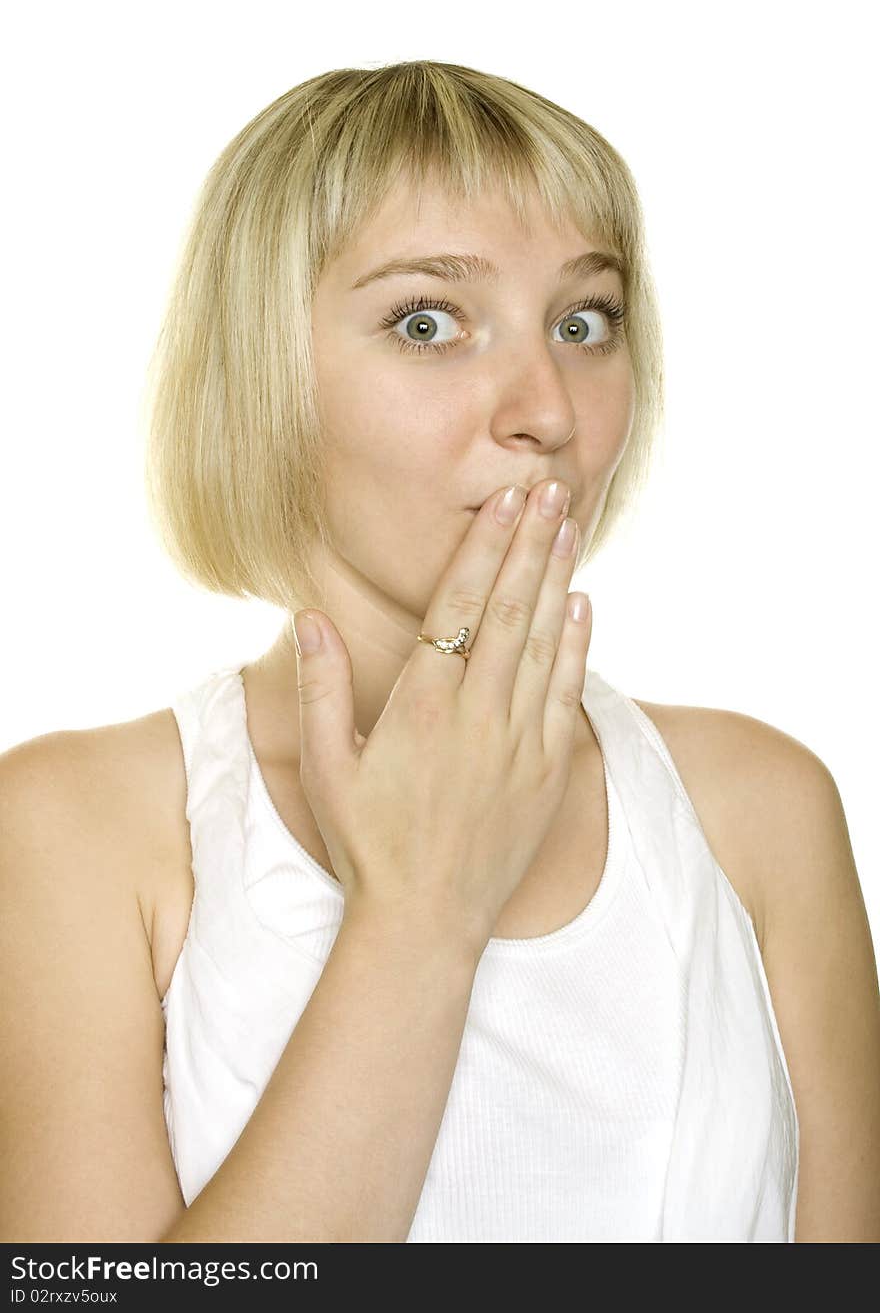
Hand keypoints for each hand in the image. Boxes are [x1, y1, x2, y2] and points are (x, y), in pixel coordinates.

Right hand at [291, 479, 592, 958]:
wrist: (426, 921)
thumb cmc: (367, 843)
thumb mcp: (325, 767)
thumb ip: (318, 688)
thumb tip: (309, 617)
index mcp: (420, 707)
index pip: (459, 607)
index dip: (484, 549)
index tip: (504, 502)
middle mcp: (476, 716)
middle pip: (511, 609)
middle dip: (531, 542)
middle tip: (551, 486)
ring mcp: (518, 743)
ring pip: (546, 642)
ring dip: (558, 577)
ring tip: (570, 523)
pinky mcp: (547, 771)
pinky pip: (568, 693)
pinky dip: (578, 644)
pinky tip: (582, 602)